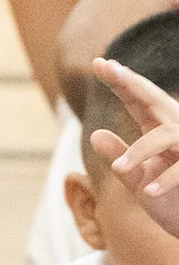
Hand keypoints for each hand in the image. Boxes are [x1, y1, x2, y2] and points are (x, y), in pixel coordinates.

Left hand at [90, 56, 178, 233]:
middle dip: (133, 84)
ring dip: (140, 152)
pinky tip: (148, 191)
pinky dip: (165, 180)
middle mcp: (177, 131)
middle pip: (156, 101)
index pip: (137, 101)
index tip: (99, 63)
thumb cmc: (171, 201)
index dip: (120, 82)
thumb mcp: (137, 179)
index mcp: (160, 129)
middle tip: (111, 69)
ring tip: (120, 169)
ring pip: (164, 136)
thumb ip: (120, 157)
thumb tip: (95, 134)